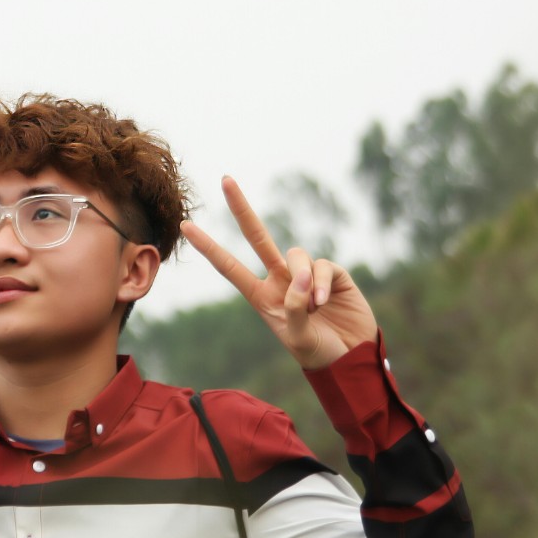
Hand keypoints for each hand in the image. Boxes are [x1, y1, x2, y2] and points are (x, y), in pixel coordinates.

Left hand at [181, 176, 376, 369]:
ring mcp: (306, 274)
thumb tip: (300, 276)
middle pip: (258, 236)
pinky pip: (322, 266)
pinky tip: (324, 304)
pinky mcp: (332, 273)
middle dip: (242, 208)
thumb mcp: (298, 338)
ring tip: (314, 309)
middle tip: (225, 179)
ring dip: (304, 279)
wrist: (352, 358)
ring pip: (295, 254)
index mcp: (261, 297)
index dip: (209, 247)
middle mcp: (281, 279)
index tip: (185, 227)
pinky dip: (321, 283)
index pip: (230, 267)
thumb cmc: (319, 352)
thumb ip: (293, 308)